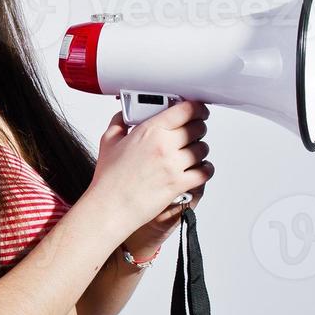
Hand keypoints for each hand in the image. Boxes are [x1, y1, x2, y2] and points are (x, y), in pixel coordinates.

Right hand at [89, 99, 214, 245]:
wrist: (110, 205)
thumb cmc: (109, 178)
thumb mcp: (108, 142)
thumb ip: (119, 123)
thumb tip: (124, 115)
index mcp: (149, 131)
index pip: (185, 111)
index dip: (197, 108)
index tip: (198, 110)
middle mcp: (164, 145)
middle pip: (198, 128)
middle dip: (198, 128)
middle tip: (194, 131)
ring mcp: (173, 165)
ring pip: (203, 150)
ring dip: (200, 149)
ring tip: (193, 152)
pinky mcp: (179, 183)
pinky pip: (204, 172)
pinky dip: (205, 169)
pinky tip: (199, 168)